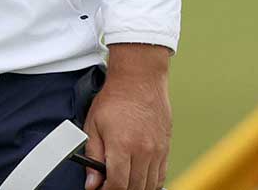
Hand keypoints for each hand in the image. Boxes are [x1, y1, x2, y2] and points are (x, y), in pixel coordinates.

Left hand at [82, 43, 172, 189]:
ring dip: (135, 188)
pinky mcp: (165, 147)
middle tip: (109, 186)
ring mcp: (157, 150)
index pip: (117, 186)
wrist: (140, 77)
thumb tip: (92, 183)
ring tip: (123, 182)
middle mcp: (143, 150)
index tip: (99, 189)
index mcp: (122, 146)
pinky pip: (160, 175)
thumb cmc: (116, 97)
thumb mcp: (93, 125)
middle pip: (134, 188)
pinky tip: (139, 179)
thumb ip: (93, 157)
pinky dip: (150, 183)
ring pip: (149, 185)